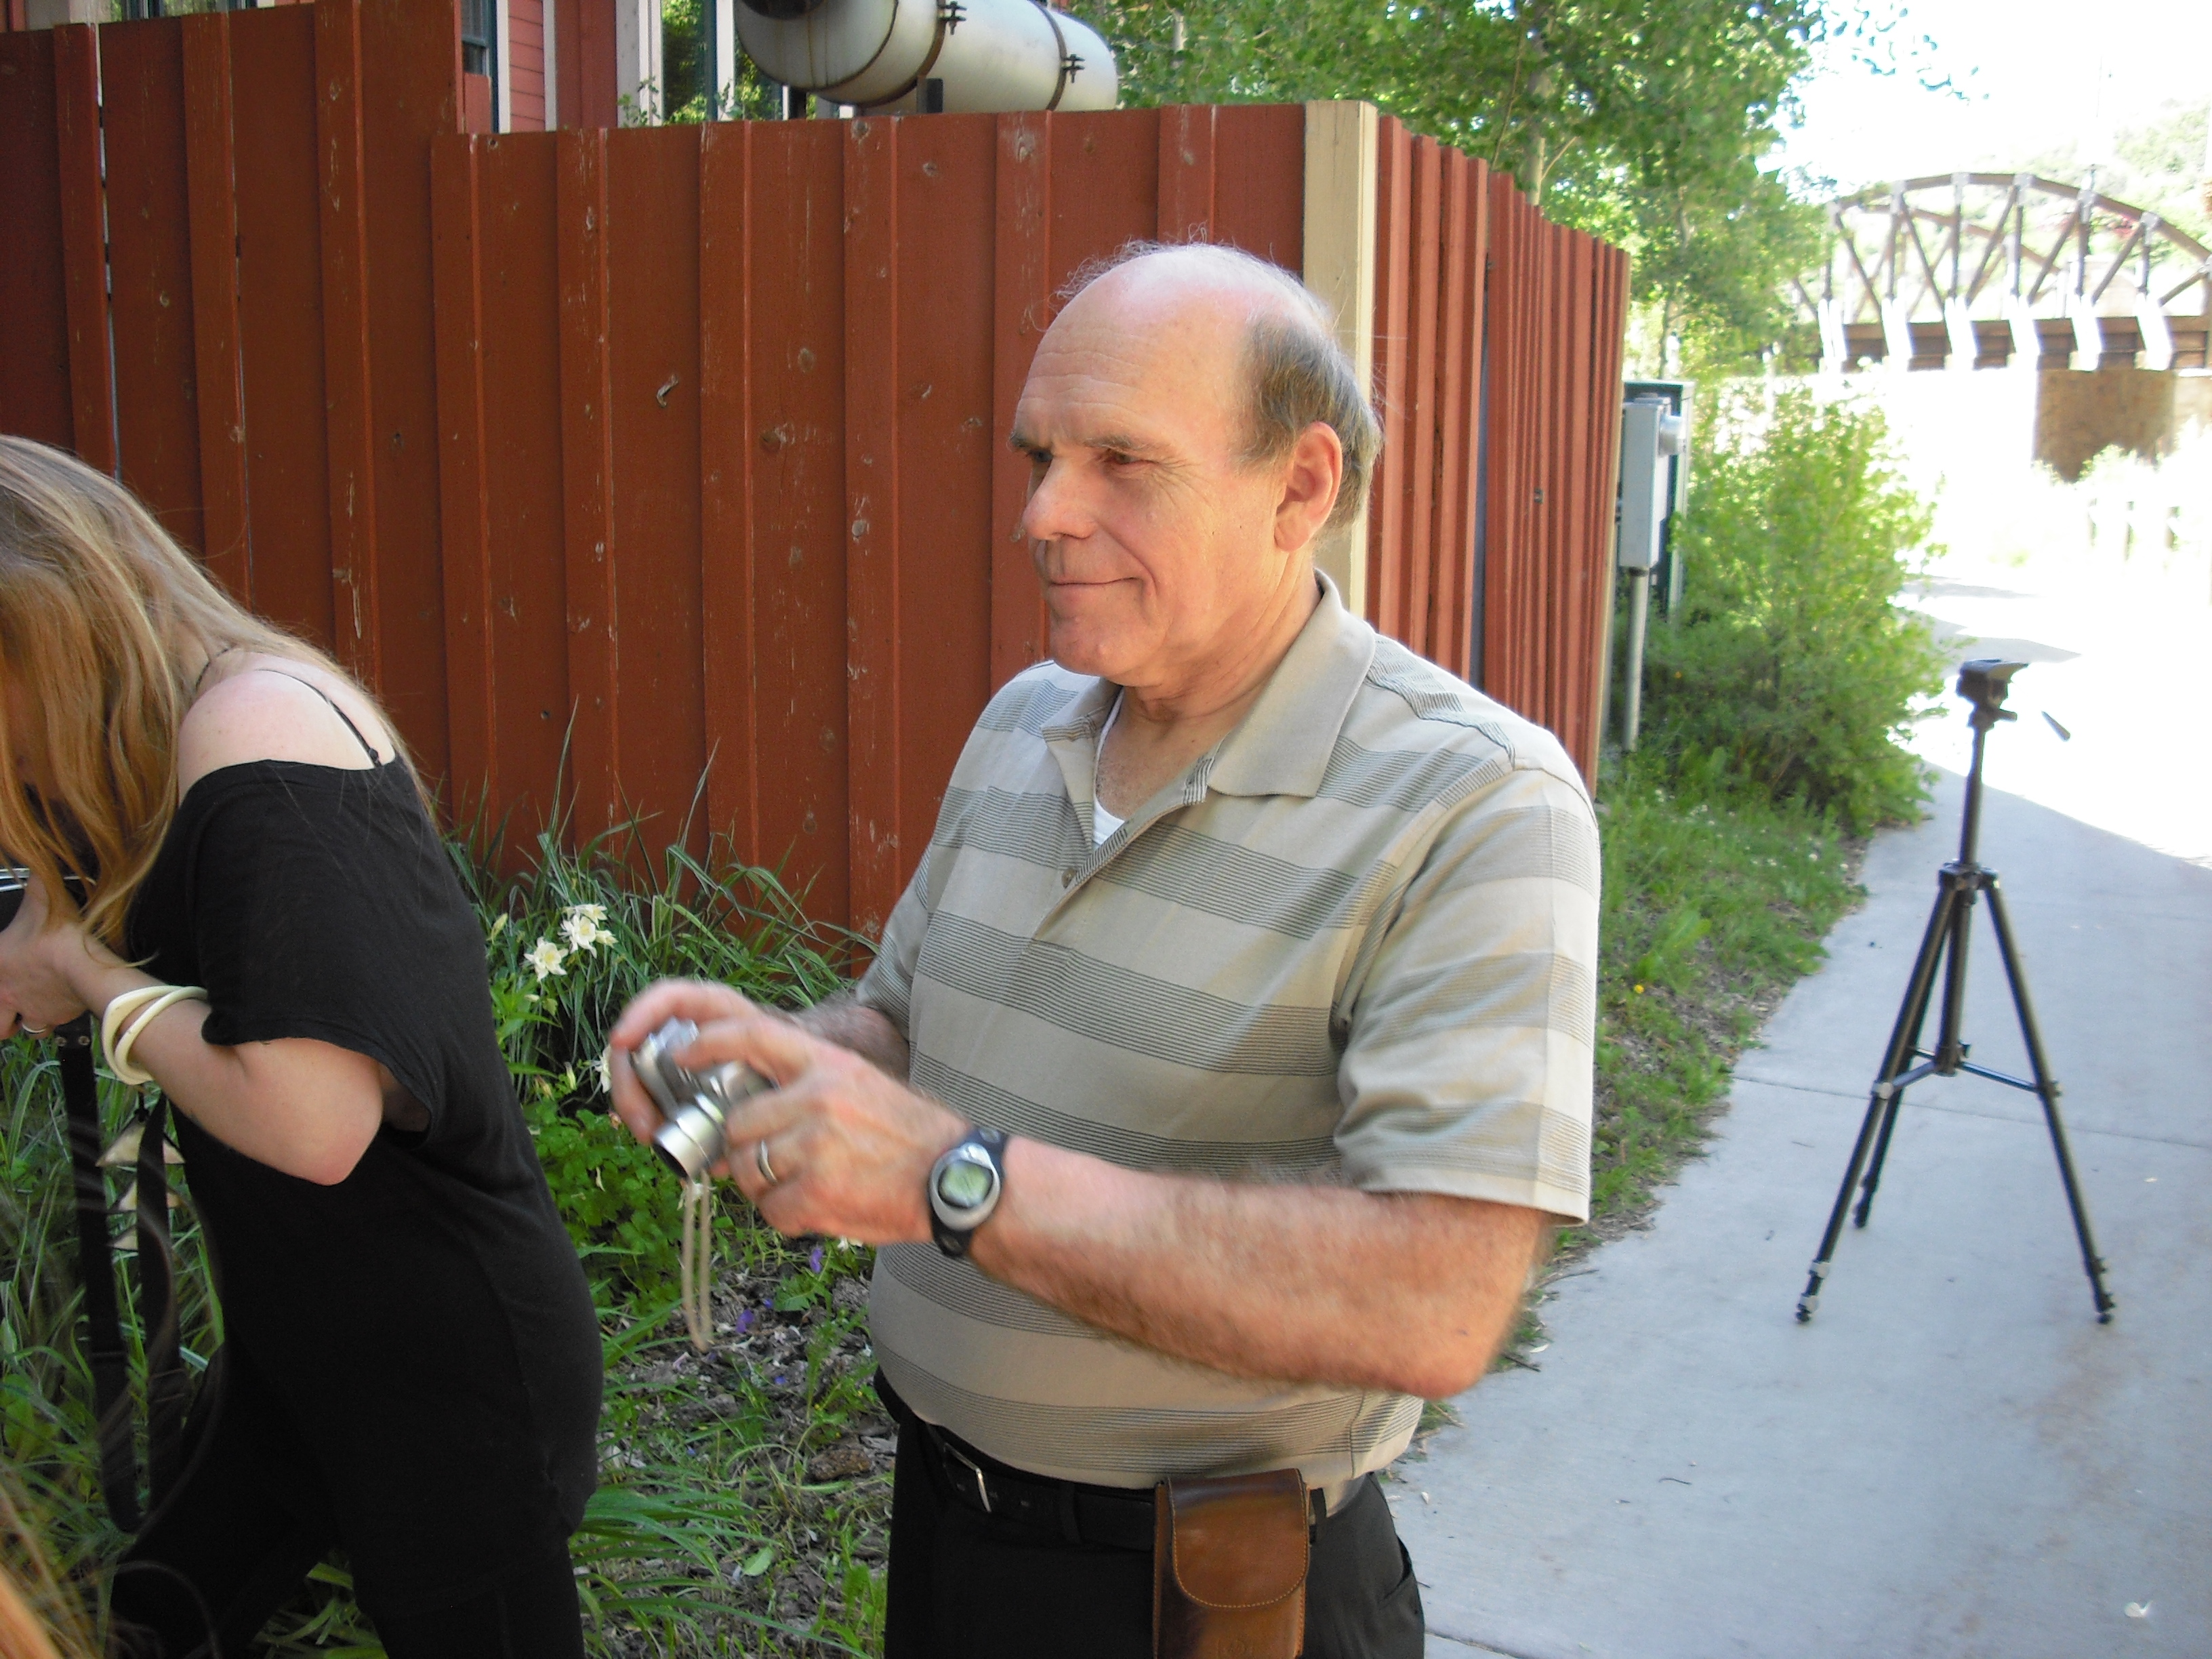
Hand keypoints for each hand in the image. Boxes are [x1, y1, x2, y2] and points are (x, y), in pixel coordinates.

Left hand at [0, 870, 104, 1037]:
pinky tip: (67, 1003)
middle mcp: (10, 996)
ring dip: (31, 1020)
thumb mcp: (41, 898)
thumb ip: (37, 881)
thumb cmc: (58, 937)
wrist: (86, 967)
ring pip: (27, 1029)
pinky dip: (59, 1017)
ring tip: (40, 1008)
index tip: (5, 980)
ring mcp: (36, 1011)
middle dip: (3, 1019)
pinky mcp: (61, 1018)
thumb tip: (38, 867)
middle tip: (10, 1007)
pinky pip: (57, 1025)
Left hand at [607, 979, 966, 1244]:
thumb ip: (805, 1091)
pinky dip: (788, 1217)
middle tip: (776, 1164)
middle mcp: (818, 1097)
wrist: (957, 1180)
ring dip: (766, 1187)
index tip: (681, 1053)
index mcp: (829, 1064)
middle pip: (738, 1124)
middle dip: (745, 1150)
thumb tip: (743, 1117)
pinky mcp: (817, 1191)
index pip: (752, 1035)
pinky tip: (822, 1208)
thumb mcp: (861, 1087)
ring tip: (807, 1186)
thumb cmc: (909, 1136)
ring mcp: (816, 1145)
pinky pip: (771, 1209)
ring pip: (748, 1170)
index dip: (708, 1043)